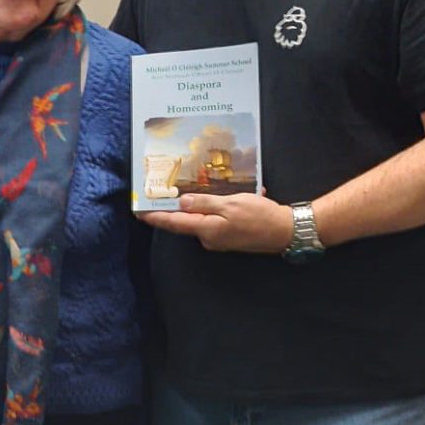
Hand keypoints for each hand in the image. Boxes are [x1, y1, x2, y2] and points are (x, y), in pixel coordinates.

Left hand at [138, 192, 292, 253]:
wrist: (285, 231)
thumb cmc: (259, 216)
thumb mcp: (230, 204)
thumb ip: (204, 203)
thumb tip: (181, 203)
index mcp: (206, 229)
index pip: (173, 223)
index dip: (154, 216)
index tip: (138, 211)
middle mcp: (209, 237)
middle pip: (185, 221)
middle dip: (175, 207)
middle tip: (161, 190)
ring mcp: (219, 238)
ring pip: (201, 218)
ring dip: (199, 204)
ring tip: (195, 186)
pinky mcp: (229, 235)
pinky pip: (214, 219)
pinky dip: (215, 207)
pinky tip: (224, 194)